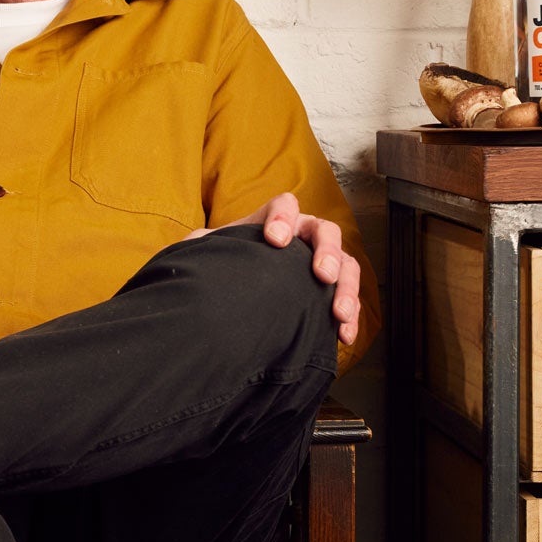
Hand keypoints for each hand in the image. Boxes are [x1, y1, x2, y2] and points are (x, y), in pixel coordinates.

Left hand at [186, 192, 360, 346]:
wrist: (241, 295)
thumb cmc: (230, 267)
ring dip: (346, 288)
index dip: (282, 218)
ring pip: (346, 264)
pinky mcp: (333, 290)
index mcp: (275, 221)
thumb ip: (203, 246)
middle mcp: (304, 236)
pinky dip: (350, 319)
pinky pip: (349, 299)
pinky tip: (343, 335)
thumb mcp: (214, 254)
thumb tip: (191, 248)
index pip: (284, 205)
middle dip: (326, 252)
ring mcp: (322, 261)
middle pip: (325, 231)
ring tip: (338, 312)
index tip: (274, 240)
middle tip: (321, 274)